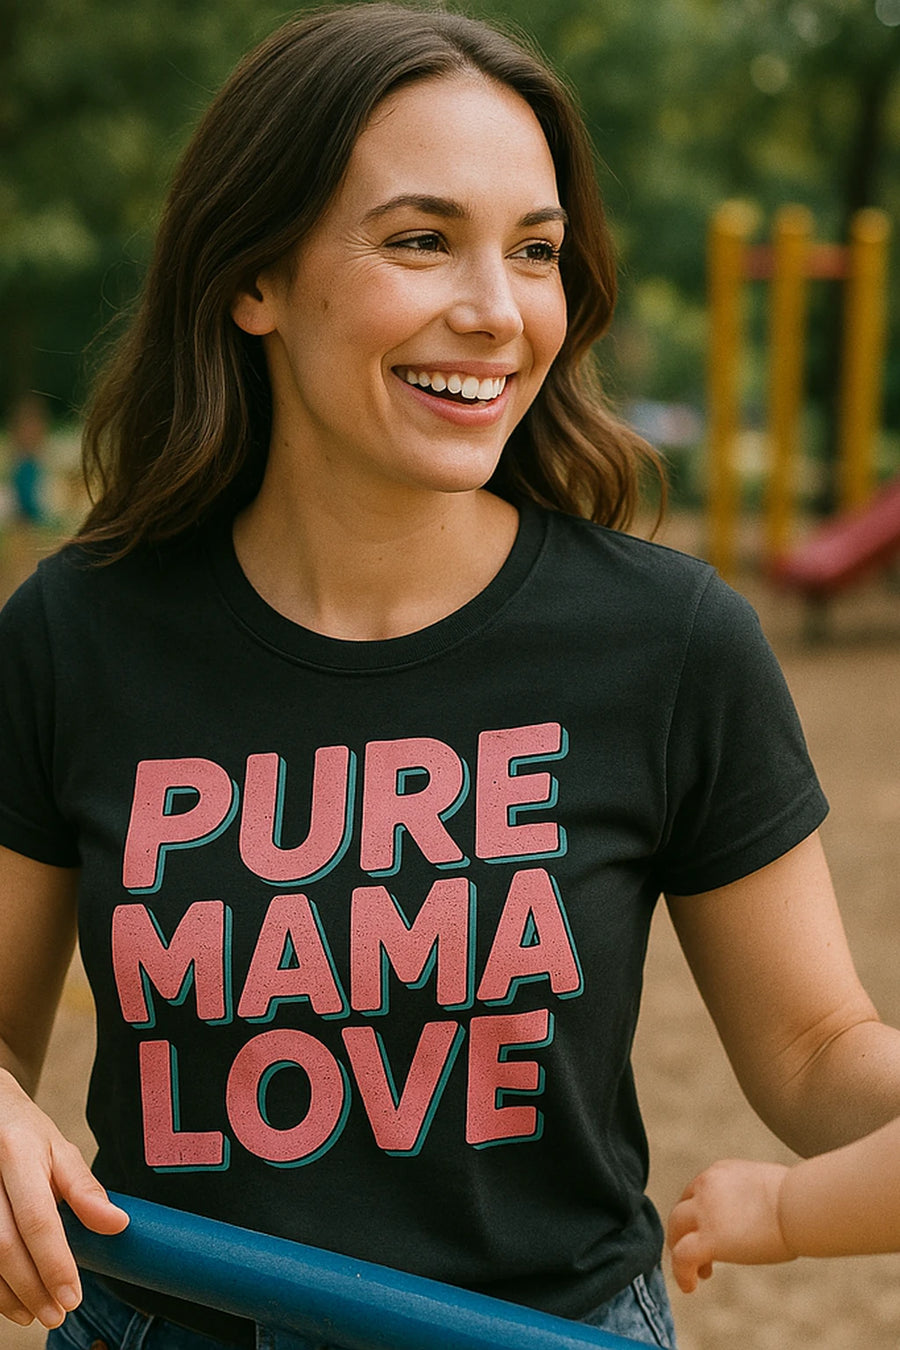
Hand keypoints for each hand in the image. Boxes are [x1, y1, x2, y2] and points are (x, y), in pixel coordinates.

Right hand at [0, 1069, 128, 1327]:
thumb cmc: (24, 1133)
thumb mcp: (59, 1148)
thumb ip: (85, 1189)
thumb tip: (117, 1225)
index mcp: (16, 1153)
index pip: (37, 1219)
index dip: (54, 1263)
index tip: (73, 1296)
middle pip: (4, 1245)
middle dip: (32, 1287)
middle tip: (58, 1314)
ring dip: (9, 1295)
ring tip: (36, 1314)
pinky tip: (11, 1300)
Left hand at [666, 1159, 795, 1293]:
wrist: (801, 1205)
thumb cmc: (799, 1200)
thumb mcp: (765, 1186)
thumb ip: (749, 1197)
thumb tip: (759, 1214)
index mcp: (720, 1172)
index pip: (696, 1194)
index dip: (699, 1217)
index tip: (710, 1234)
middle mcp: (706, 1186)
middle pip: (681, 1211)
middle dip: (686, 1234)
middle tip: (702, 1256)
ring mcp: (704, 1211)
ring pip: (675, 1230)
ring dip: (681, 1252)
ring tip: (698, 1273)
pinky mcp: (708, 1238)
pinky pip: (682, 1257)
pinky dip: (682, 1273)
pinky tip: (690, 1286)